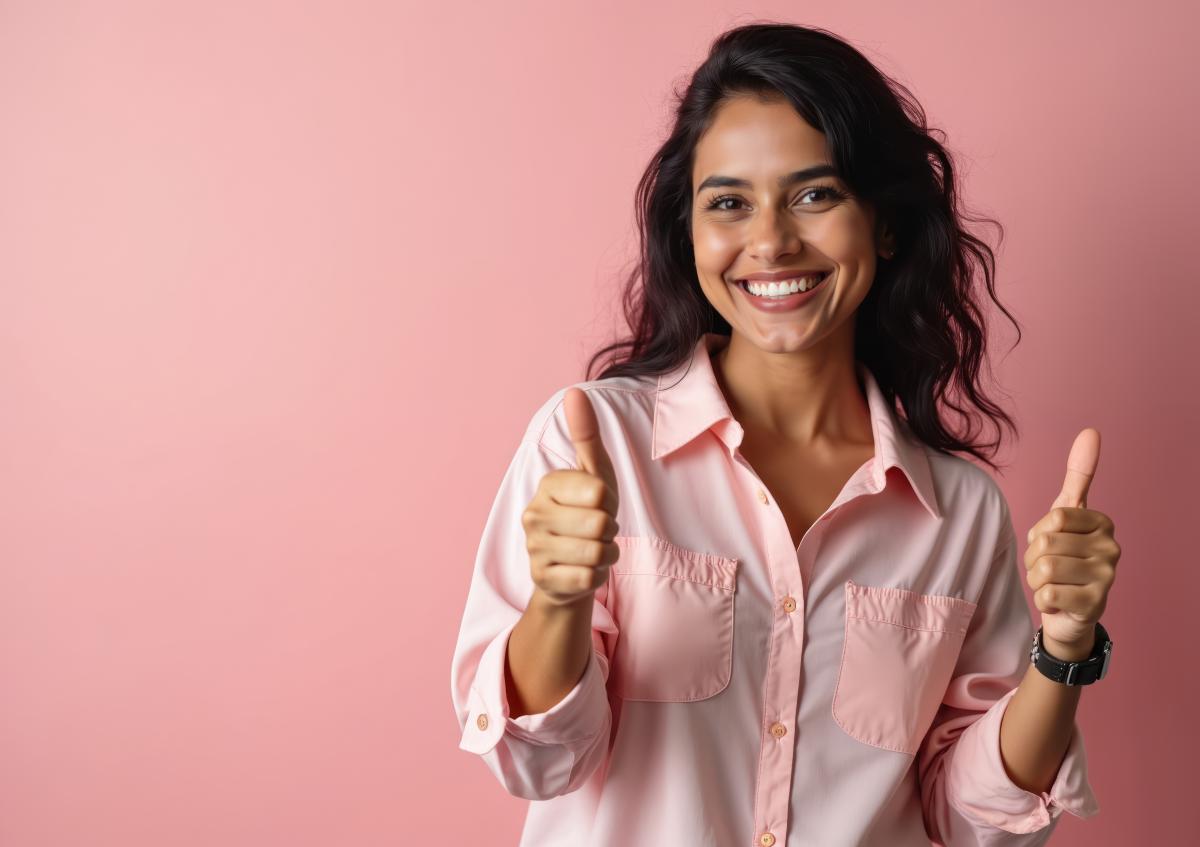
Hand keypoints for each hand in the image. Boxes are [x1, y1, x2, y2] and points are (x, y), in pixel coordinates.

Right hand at [521, 388, 621, 605]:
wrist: (569, 568)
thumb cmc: (585, 514)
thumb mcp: (593, 474)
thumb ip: (586, 435)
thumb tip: (574, 392)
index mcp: (547, 485)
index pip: (600, 493)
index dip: (609, 503)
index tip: (597, 506)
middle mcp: (533, 514)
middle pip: (600, 524)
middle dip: (609, 531)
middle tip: (595, 531)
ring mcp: (534, 549)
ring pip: (596, 553)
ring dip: (605, 554)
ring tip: (590, 550)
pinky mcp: (542, 580)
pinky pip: (589, 578)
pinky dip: (596, 576)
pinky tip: (582, 570)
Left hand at [1024, 428, 1119, 659]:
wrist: (1068, 611)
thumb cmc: (1064, 557)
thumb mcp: (1066, 514)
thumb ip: (1078, 475)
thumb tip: (1091, 431)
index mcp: (1103, 523)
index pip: (1054, 518)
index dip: (1039, 533)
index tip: (1052, 543)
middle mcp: (1112, 548)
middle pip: (1046, 544)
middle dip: (1034, 559)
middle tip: (1048, 568)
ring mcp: (1107, 577)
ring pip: (1044, 569)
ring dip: (1035, 579)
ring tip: (1051, 583)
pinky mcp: (1095, 604)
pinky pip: (1047, 594)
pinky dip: (1041, 599)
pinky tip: (1056, 601)